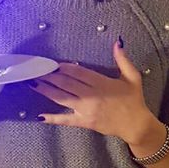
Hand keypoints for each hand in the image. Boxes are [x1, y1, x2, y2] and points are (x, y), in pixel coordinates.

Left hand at [30, 41, 157, 144]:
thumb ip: (123, 59)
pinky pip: (65, 120)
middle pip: (66, 83)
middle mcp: (91, 95)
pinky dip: (52, 118)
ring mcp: (86, 110)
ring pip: (62, 98)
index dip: (64, 67)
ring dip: (46, 90)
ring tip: (33, 83)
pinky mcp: (84, 122)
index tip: (53, 63)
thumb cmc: (134, 100)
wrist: (136, 125)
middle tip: (36, 69)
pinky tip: (40, 115)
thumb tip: (117, 42)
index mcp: (102, 83)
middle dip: (49, 75)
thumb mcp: (132, 77)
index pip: (78, 72)